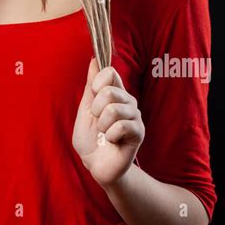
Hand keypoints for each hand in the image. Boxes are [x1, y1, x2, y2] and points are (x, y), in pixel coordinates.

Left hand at [72, 57, 144, 186]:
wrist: (96, 165)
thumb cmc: (90, 138)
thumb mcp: (85, 109)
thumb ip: (91, 86)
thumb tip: (94, 60)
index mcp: (115, 93)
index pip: (110, 72)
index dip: (97, 82)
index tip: (93, 95)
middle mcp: (128, 101)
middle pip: (109, 90)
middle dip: (96, 109)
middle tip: (98, 122)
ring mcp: (135, 116)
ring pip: (114, 109)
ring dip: (101, 125)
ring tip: (104, 133)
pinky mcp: (139, 132)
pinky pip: (121, 126)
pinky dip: (110, 135)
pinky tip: (112, 141)